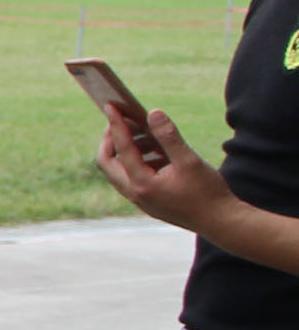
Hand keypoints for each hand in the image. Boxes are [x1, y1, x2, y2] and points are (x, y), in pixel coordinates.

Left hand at [99, 108, 222, 233]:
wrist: (222, 223)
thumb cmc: (208, 193)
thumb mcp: (190, 161)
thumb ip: (170, 137)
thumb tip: (153, 113)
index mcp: (142, 184)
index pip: (121, 149)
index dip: (116, 125)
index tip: (111, 106)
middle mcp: (135, 194)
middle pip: (107, 162)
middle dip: (110, 139)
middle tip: (120, 120)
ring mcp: (141, 200)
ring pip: (118, 172)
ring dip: (124, 151)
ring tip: (141, 133)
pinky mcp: (149, 202)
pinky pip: (131, 179)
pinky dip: (135, 163)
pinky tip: (154, 151)